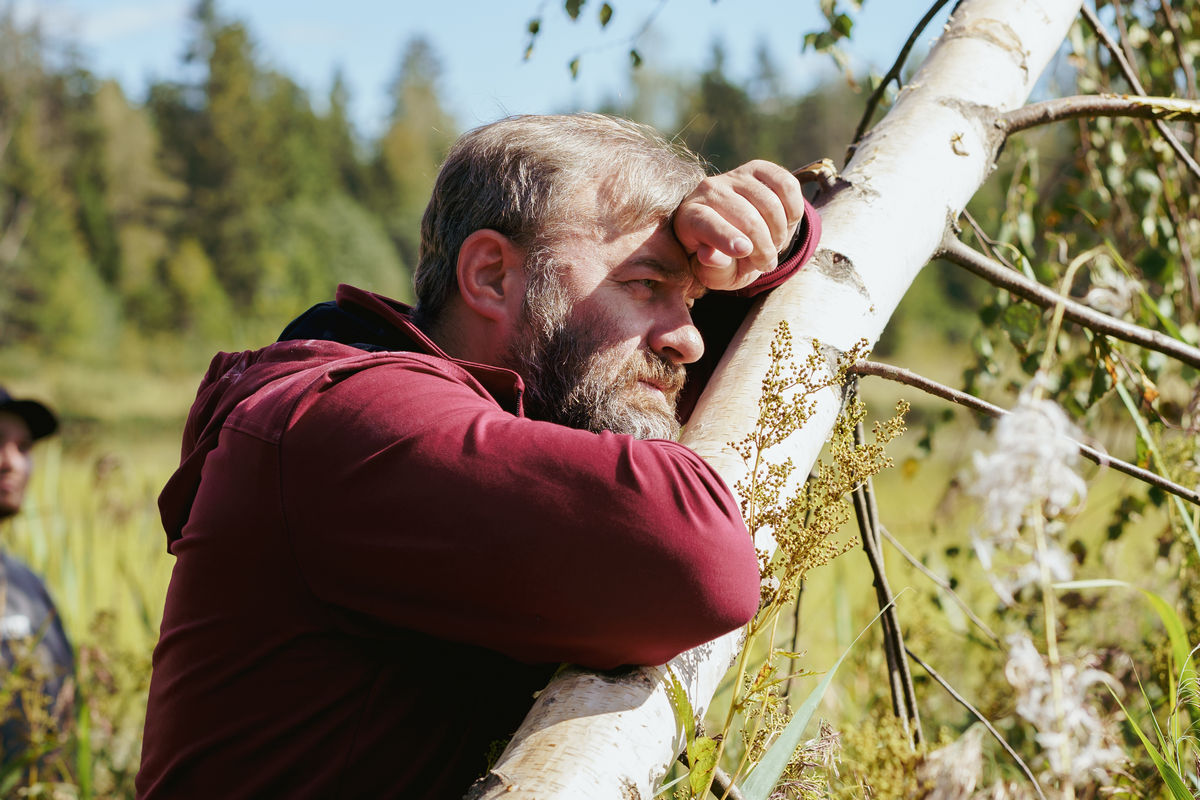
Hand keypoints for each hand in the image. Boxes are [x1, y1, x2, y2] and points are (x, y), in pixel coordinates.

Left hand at [673, 160, 805, 291]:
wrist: (741, 239)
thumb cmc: (724, 261)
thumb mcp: (717, 275)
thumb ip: (714, 269)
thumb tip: (710, 256)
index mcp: (689, 217)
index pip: (705, 222)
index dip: (725, 236)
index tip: (744, 251)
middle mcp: (709, 190)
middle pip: (745, 216)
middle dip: (763, 247)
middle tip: (766, 264)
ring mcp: (735, 176)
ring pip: (769, 203)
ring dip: (780, 233)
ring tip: (774, 247)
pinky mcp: (760, 169)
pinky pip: (786, 185)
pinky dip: (793, 211)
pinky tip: (785, 225)